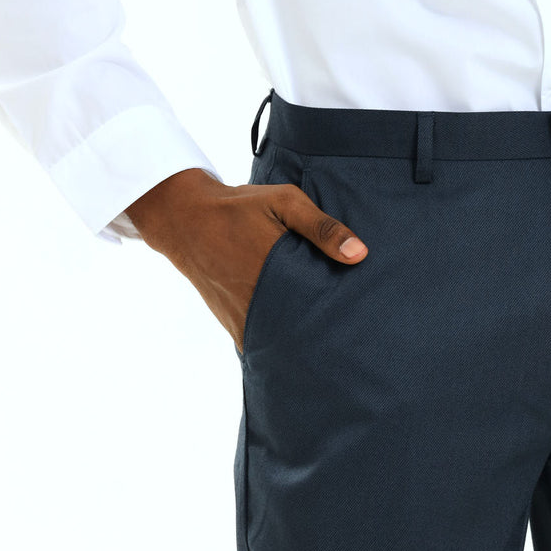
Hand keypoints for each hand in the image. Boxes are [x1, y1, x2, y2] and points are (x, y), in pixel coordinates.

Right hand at [123, 167, 367, 354]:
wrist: (186, 219)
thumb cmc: (240, 207)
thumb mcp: (284, 202)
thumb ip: (322, 228)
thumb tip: (359, 255)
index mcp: (276, 273)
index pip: (319, 308)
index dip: (342, 318)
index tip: (364, 326)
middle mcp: (259, 303)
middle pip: (303, 333)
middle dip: (327, 337)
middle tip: (354, 343)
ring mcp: (243, 318)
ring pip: (282, 342)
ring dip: (303, 343)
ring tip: (331, 348)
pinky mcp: (232, 324)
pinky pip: (261, 342)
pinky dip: (279, 343)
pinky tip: (298, 344)